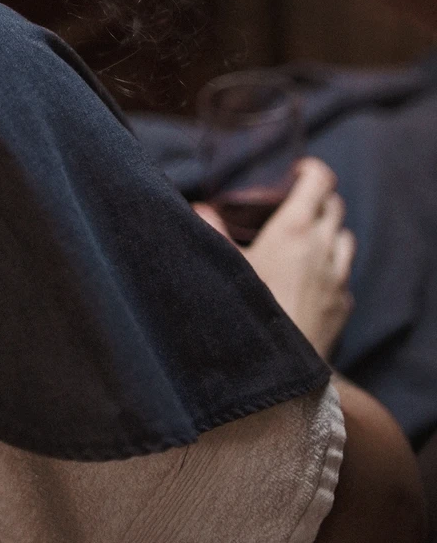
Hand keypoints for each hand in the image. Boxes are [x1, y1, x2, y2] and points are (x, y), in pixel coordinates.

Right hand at [197, 159, 354, 359]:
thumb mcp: (224, 267)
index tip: (295, 173)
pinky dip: (332, 269)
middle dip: (318, 198)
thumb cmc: (249, 311)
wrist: (280, 371)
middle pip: (335, 206)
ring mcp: (337, 279)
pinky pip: (343, 277)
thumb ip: (210, 231)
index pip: (320, 181)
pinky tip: (311, 281)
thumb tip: (198, 208)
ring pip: (345, 239)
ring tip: (306, 240)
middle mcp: (323, 248)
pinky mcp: (343, 307)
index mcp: (295, 229)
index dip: (311, 170)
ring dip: (330, 232)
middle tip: (296, 204)